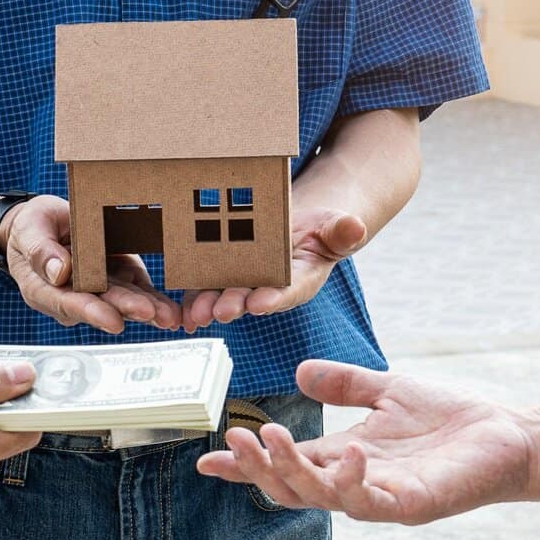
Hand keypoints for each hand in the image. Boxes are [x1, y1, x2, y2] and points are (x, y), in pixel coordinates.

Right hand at [1, 195, 180, 333]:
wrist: (46, 223)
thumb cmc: (32, 227)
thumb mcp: (29, 230)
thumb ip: (40, 251)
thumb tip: (59, 273)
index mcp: (46, 289)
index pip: (69, 303)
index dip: (92, 312)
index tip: (113, 320)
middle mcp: (75, 295)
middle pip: (103, 305)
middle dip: (128, 310)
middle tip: (150, 313)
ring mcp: (100, 289)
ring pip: (125, 303)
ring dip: (148, 310)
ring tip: (169, 316)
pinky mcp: (120, 280)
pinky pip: (139, 292)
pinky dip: (156, 301)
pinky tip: (173, 309)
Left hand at [182, 208, 366, 331]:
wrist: (297, 225)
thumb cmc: (320, 229)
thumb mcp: (335, 227)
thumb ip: (342, 232)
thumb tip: (357, 226)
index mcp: (299, 281)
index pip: (288, 292)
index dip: (275, 298)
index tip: (261, 303)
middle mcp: (269, 289)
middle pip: (251, 298)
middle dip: (235, 305)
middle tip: (222, 311)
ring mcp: (244, 285)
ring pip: (224, 296)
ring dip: (209, 306)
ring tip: (197, 313)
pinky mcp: (222, 278)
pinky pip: (205, 289)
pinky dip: (194, 301)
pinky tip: (182, 312)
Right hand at [196, 360, 536, 524]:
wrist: (508, 436)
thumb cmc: (452, 419)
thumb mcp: (387, 390)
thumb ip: (345, 385)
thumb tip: (299, 371)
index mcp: (344, 460)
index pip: (286, 467)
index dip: (246, 467)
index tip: (207, 462)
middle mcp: (356, 485)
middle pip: (291, 488)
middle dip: (258, 468)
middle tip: (233, 440)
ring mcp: (382, 499)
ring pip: (320, 498)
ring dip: (291, 471)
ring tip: (271, 437)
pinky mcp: (412, 505)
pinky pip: (370, 502)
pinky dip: (351, 481)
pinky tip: (346, 452)